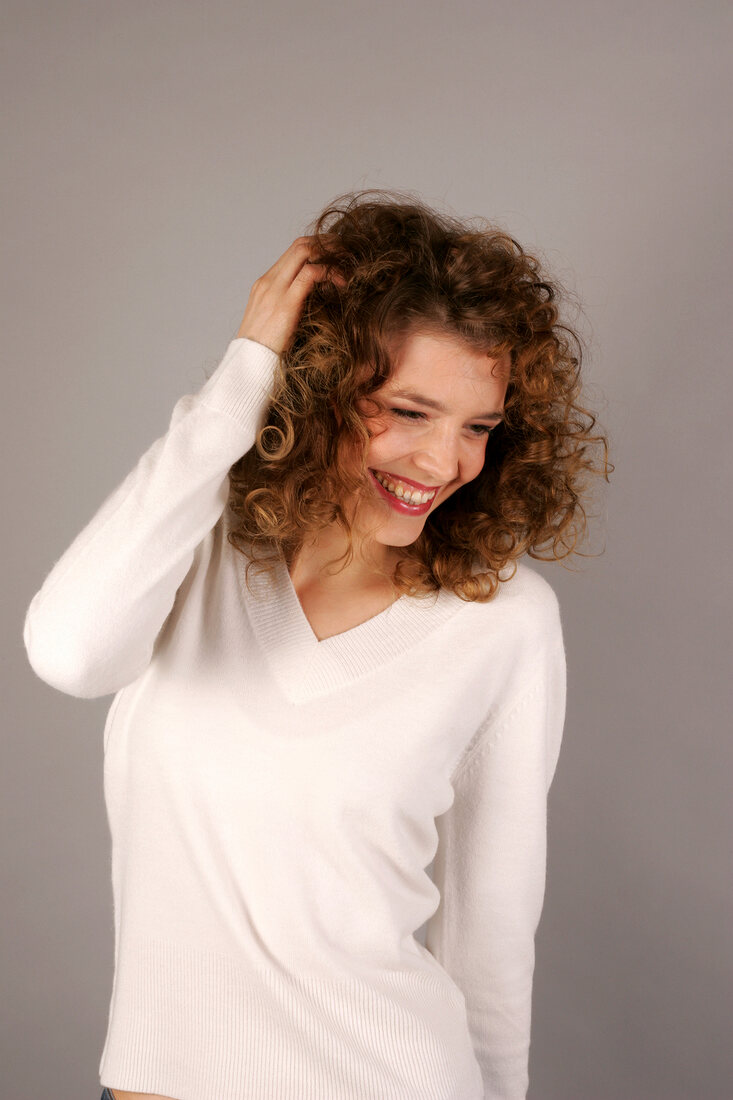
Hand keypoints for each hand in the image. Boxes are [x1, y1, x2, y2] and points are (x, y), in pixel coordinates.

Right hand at [236, 236, 344, 355]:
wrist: (249, 364)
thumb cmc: (265, 351)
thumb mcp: (275, 323)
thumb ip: (290, 307)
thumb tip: (315, 304)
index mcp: (265, 284)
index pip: (293, 252)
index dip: (318, 248)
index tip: (337, 255)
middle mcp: (268, 281)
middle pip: (300, 245)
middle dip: (328, 244)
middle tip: (348, 252)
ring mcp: (275, 290)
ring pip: (305, 252)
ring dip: (331, 254)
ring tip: (348, 264)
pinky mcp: (286, 304)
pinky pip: (311, 274)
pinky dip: (330, 272)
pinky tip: (343, 283)